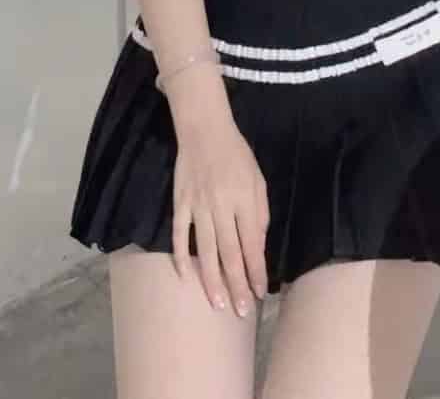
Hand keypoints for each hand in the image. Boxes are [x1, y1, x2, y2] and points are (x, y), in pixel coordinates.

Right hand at [171, 112, 269, 314]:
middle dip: (237, 285)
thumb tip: (257, 246)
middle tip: (241, 311)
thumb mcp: (258, 180)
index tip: (260, 293)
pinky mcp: (180, 203)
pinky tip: (185, 276)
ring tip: (218, 304)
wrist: (205, 129)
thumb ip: (259, 213)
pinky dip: (181, 256)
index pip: (252, 244)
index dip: (256, 271)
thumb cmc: (237, 155)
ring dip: (212, 280)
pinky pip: (180, 235)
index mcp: (245, 200)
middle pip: (230, 253)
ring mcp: (198, 206)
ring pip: (206, 250)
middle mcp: (222, 207)